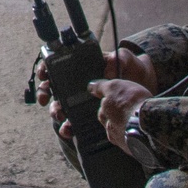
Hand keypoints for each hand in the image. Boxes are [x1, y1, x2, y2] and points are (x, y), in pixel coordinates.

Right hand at [35, 48, 155, 141]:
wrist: (144, 91)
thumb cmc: (133, 71)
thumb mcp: (126, 59)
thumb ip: (117, 57)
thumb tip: (105, 68)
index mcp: (84, 67)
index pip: (59, 65)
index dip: (46, 69)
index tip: (44, 75)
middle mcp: (78, 84)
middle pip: (54, 87)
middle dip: (44, 92)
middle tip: (45, 97)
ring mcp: (82, 101)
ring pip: (60, 106)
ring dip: (55, 111)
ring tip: (59, 114)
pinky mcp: (88, 117)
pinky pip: (73, 123)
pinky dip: (67, 128)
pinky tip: (68, 129)